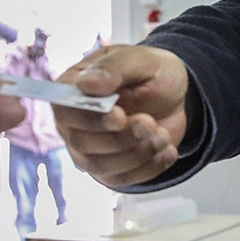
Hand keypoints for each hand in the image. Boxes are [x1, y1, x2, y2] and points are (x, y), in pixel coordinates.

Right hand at [55, 44, 188, 186]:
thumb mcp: (142, 60)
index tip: (120, 116)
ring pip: (99, 166)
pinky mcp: (109, 170)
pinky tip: (167, 151)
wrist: (176, 97)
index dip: (89, 117)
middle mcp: (74, 121)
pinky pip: (120, 180)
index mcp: (74, 86)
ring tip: (163, 135)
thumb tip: (85, 84)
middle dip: (120, 137)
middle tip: (150, 123)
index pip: (63, 108)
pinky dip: (148, 168)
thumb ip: (115, 68)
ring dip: (136, 153)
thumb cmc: (153, 73)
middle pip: (81, 142)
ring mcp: (88, 149)